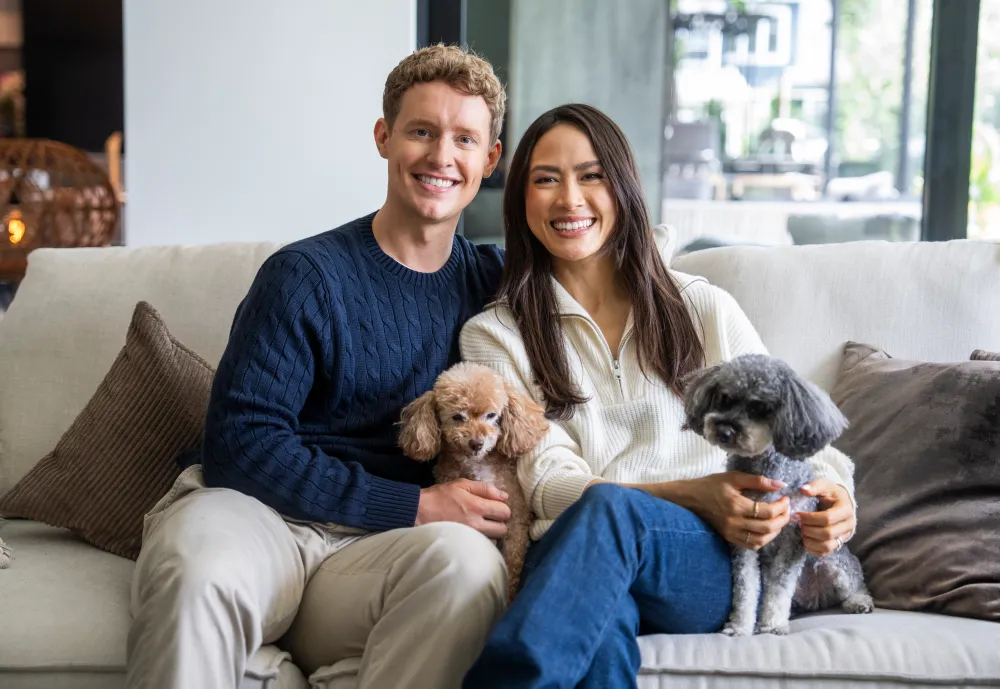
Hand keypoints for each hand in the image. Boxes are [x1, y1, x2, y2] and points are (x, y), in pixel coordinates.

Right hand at [415, 479, 510, 538]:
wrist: (418, 512)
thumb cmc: (439, 496)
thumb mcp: (461, 484)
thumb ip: (485, 488)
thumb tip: (504, 496)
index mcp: (478, 506)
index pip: (505, 512)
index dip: (502, 508)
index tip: (494, 507)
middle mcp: (477, 524)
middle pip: (503, 529)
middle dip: (499, 522)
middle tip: (489, 517)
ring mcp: (471, 537)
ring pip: (494, 539)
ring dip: (491, 533)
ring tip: (480, 525)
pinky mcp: (464, 546)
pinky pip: (482, 545)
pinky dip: (481, 540)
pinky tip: (473, 533)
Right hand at [675, 472, 790, 549]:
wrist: (691, 498)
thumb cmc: (712, 485)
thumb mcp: (734, 477)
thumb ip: (758, 481)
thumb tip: (780, 484)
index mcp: (736, 505)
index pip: (767, 511)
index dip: (781, 506)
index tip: (785, 499)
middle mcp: (734, 522)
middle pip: (768, 527)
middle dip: (783, 519)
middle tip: (786, 510)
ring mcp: (731, 532)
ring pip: (761, 539)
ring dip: (776, 531)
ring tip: (779, 520)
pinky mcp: (728, 537)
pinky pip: (751, 545)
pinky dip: (763, 540)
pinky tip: (767, 530)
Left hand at [794, 479, 855, 556]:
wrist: (839, 502)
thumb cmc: (830, 493)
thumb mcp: (824, 485)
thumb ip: (815, 486)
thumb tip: (803, 489)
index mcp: (846, 509)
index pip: (828, 518)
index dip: (809, 518)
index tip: (796, 515)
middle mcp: (848, 525)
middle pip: (827, 533)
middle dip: (809, 530)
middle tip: (798, 524)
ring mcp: (844, 536)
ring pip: (827, 546)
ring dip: (810, 541)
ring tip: (802, 532)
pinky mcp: (838, 544)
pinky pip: (825, 553)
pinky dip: (813, 549)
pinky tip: (805, 540)